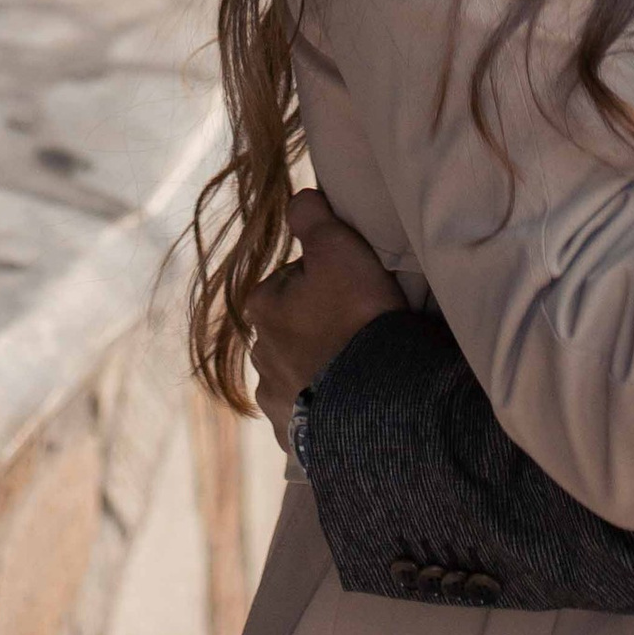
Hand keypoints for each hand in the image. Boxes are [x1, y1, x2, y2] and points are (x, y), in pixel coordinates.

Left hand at [243, 189, 403, 435]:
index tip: (354, 288)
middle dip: (318, 323)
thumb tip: (297, 198)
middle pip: (293, 324)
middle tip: (359, 326)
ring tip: (359, 366)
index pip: (292, 278)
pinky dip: (325, 405)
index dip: (326, 278)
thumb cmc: (355, 316)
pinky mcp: (294, 436)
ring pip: (298, 368)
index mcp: (260, 305)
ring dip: (321, 366)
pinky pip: (308, 411)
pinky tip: (350, 400)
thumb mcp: (337, 247)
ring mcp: (275, 398)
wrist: (377, 401)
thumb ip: (311, 214)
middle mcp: (257, 353)